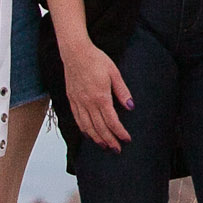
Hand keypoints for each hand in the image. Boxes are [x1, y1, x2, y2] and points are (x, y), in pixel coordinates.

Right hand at [61, 36, 134, 152]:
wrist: (75, 52)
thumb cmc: (96, 59)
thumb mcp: (114, 73)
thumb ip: (122, 91)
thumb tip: (131, 107)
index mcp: (100, 96)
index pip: (112, 121)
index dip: (120, 132)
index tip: (127, 139)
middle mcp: (88, 103)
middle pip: (100, 128)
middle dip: (110, 140)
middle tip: (117, 149)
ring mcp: (78, 102)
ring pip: (87, 127)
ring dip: (97, 139)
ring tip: (105, 146)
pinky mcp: (72, 100)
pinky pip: (78, 119)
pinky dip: (84, 130)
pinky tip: (89, 134)